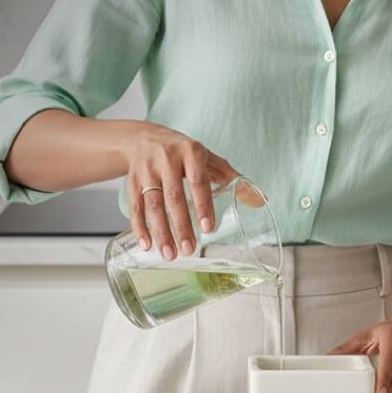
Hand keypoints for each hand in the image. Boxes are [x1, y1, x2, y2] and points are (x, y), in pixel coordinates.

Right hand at [122, 122, 240, 259]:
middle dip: (181, 225)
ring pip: (152, 204)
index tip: (209, 229)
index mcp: (191, 152)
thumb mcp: (208, 159)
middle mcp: (167, 159)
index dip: (203, 205)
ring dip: (161, 231)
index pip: (198, 181)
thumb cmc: (183, 152)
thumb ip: (232, 178)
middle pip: (174, 196)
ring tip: (170, 254)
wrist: (144, 138)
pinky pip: (134, 206)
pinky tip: (147, 245)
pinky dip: (140, 227)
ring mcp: (146, 170)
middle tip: (189, 249)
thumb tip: (260, 201)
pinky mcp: (131, 180)